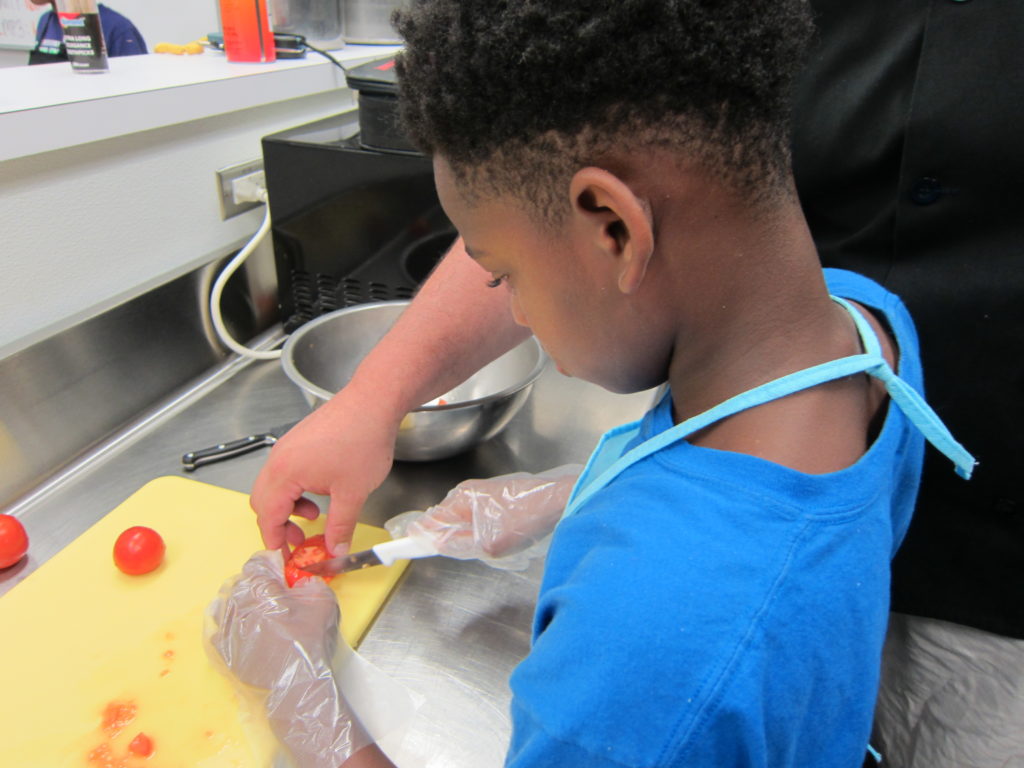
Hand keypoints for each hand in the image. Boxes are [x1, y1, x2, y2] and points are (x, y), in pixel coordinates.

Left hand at [208, 550, 369, 766]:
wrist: (295, 687)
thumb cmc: (310, 643)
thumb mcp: (324, 602)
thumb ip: (310, 582)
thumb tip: (300, 581)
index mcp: (261, 587)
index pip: (258, 562)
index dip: (271, 563)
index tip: (280, 570)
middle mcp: (237, 602)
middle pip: (241, 580)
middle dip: (256, 581)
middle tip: (273, 592)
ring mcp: (224, 626)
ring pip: (225, 600)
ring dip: (239, 598)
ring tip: (254, 607)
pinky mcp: (218, 649)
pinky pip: (212, 624)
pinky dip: (221, 617)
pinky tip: (232, 619)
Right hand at [250, 387, 400, 555]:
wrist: (373, 402)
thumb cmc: (362, 441)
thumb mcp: (352, 493)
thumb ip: (340, 526)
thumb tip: (335, 550)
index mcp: (284, 474)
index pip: (267, 517)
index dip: (274, 541)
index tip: (286, 558)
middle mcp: (278, 459)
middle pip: (262, 502)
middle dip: (277, 525)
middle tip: (298, 542)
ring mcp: (287, 447)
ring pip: (273, 486)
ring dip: (288, 507)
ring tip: (314, 517)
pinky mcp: (298, 440)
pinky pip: (285, 472)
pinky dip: (295, 490)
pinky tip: (320, 493)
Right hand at [386, 465, 581, 569]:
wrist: (562, 502)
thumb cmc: (525, 519)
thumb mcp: (486, 542)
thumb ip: (454, 542)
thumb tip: (427, 540)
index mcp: (459, 500)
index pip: (425, 522)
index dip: (413, 538)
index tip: (395, 552)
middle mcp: (467, 494)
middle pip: (445, 526)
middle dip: (455, 543)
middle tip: (478, 552)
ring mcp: (484, 495)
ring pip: (465, 527)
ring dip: (475, 542)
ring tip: (500, 547)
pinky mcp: (499, 499)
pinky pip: (482, 523)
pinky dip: (490, 535)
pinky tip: (510, 539)